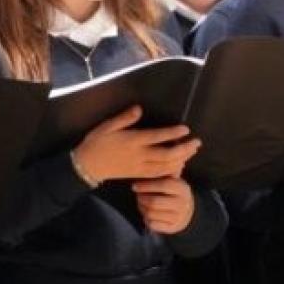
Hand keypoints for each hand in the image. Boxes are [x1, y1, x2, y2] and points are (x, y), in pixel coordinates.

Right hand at [73, 106, 200, 182]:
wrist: (87, 165)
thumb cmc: (97, 142)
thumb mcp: (107, 126)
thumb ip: (124, 118)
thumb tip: (139, 108)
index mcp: (132, 140)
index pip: (157, 137)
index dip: (173, 134)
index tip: (186, 129)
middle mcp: (139, 155)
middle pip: (166, 155)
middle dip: (184, 149)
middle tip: (197, 142)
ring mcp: (139, 167)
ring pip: (165, 167)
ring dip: (181, 160)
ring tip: (192, 152)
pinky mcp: (138, 175)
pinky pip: (158, 175)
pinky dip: (171, 170)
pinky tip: (179, 165)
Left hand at [133, 177, 195, 233]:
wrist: (187, 212)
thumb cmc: (172, 192)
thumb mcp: (171, 181)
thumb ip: (160, 175)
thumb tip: (142, 171)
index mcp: (182, 189)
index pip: (164, 185)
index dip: (147, 185)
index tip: (134, 186)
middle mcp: (182, 203)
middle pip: (154, 202)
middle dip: (141, 199)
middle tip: (137, 196)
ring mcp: (178, 217)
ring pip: (151, 214)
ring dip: (142, 209)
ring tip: (141, 203)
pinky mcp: (172, 227)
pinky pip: (153, 225)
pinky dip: (146, 219)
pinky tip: (147, 214)